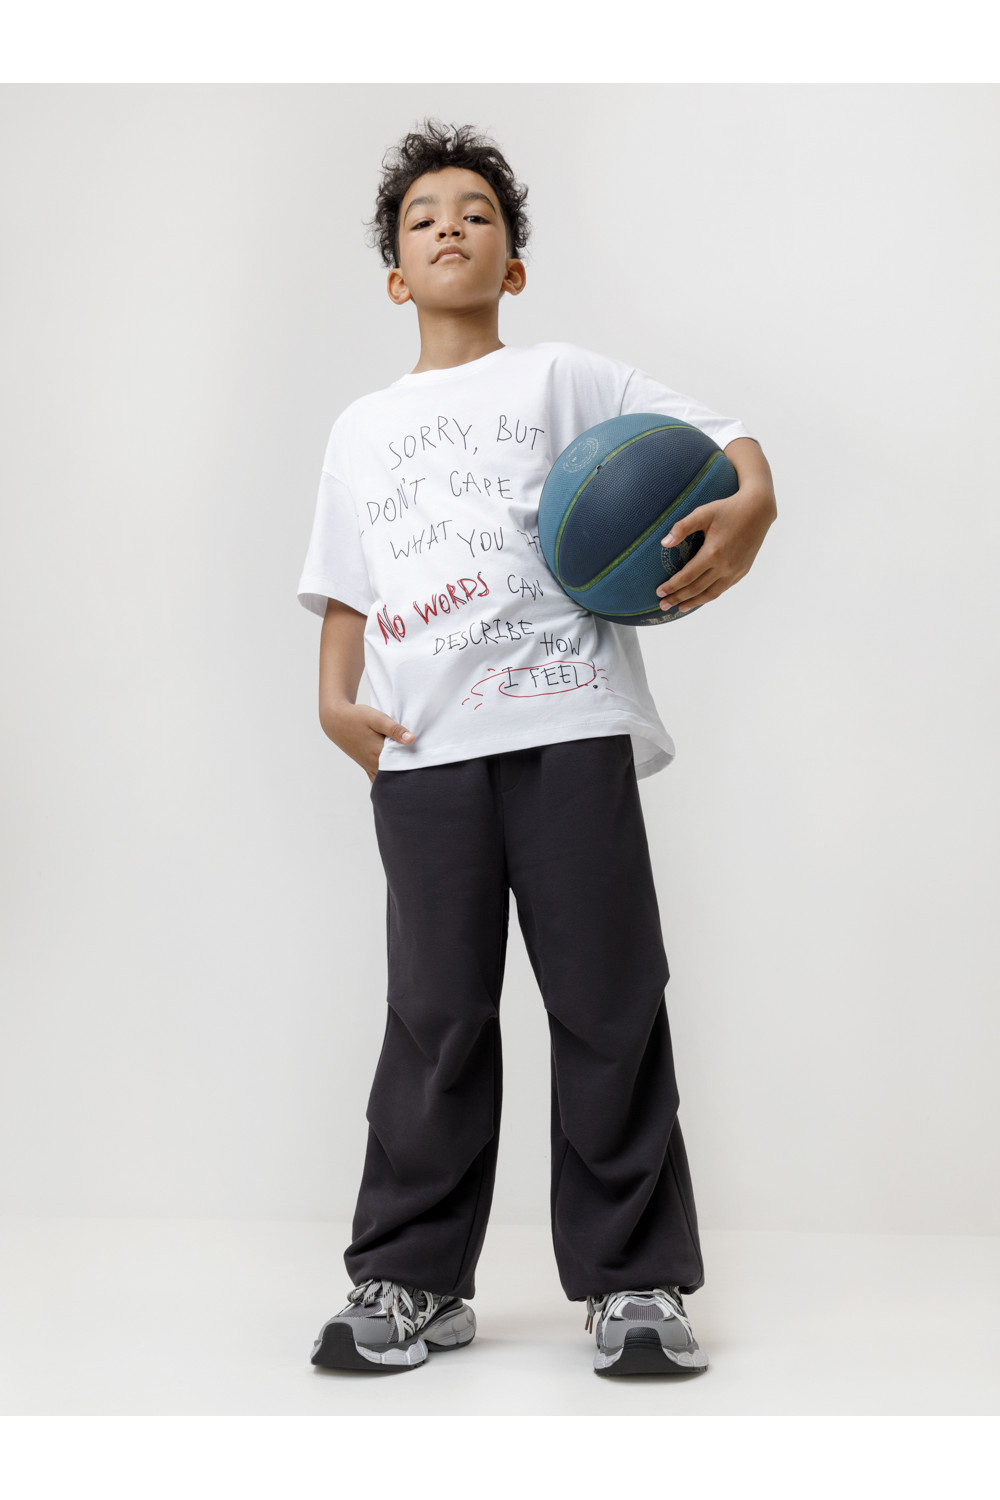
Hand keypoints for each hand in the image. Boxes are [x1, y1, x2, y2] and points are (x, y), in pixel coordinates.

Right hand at [321, 702, 415, 780]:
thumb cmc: (356, 717)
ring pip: (386, 779)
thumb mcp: (376, 718)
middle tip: (423, 774)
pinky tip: (395, 779)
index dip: (415, 766)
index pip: (402, 765)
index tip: (426, 764)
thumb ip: (394, 729)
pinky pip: (377, 778)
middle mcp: (373, 763)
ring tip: (412, 777)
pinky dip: (386, 780)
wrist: (335, 720)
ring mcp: (368, 766)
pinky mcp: (365, 764)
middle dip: (408, 774)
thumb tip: (411, 739)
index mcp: (378, 753)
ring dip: (397, 778)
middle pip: (395, 775)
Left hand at [656, 484, 776, 613]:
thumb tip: (664, 543)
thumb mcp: (703, 513)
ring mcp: (736, 571)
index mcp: (713, 553)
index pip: (687, 576)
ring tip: (680, 607)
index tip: (659, 592)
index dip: (672, 586)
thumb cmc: (727, 509)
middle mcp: (725, 566)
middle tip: (663, 605)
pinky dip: (709, 596)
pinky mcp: (743, 571)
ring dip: (694, 602)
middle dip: (678, 598)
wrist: (758, 510)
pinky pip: (723, 588)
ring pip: (711, 594)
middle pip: (697, 589)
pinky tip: (701, 597)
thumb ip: (682, 527)